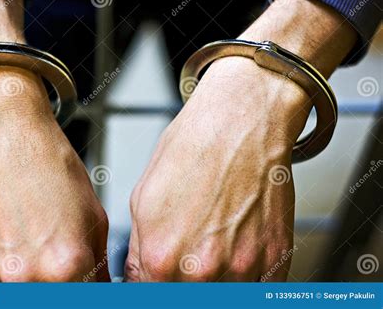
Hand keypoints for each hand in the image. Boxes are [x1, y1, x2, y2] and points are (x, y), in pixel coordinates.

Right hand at [0, 66, 108, 281]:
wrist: (2, 139)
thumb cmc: (50, 169)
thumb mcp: (94, 216)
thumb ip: (97, 264)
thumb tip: (98, 288)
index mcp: (66, 266)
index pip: (86, 300)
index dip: (87, 287)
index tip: (84, 281)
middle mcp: (26, 279)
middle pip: (54, 300)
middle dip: (63, 284)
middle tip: (59, 258)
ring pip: (22, 294)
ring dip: (33, 280)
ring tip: (33, 242)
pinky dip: (6, 271)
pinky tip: (10, 239)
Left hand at [124, 56, 309, 280]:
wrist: (241, 122)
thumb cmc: (193, 149)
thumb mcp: (143, 198)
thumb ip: (140, 250)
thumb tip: (139, 277)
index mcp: (162, 257)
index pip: (150, 297)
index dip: (153, 285)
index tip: (160, 278)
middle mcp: (203, 270)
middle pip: (187, 299)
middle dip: (182, 283)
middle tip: (190, 253)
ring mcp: (243, 267)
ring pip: (224, 295)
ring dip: (217, 280)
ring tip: (216, 244)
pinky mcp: (276, 258)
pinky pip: (257, 288)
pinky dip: (247, 276)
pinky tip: (239, 247)